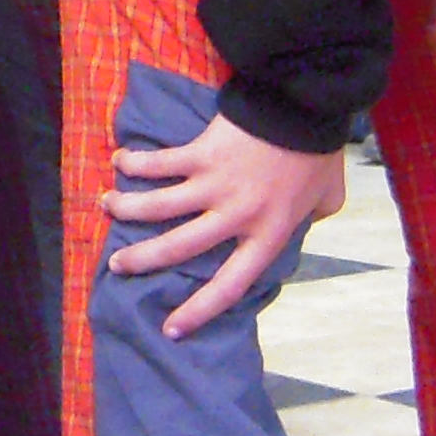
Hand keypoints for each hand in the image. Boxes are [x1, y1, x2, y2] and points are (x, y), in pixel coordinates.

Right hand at [103, 113, 343, 335]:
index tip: (171, 329)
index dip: (198, 311)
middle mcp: (235, 216)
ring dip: (126, 208)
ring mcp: (214, 184)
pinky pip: (159, 163)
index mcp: (267, 234)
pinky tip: (120, 162)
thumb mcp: (329, 198)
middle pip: (178, 247)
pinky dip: (135, 163)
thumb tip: (305, 221)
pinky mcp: (200, 153)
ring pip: (158, 206)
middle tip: (117, 265)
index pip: (229, 285)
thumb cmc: (317, 152)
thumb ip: (315, 217)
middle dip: (142, 260)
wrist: (305, 106)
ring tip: (106, 208)